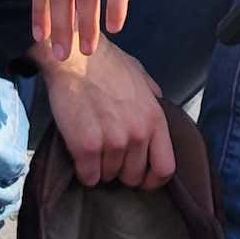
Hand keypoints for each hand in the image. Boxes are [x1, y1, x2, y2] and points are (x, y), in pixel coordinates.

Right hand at [45, 39, 181, 190]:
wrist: (74, 58)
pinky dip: (83, 172)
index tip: (142, 179)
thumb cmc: (105, 64)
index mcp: (155, 120)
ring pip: (108, 176)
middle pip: (134, 176)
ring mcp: (113, 141)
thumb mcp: (141, 77)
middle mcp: (138, 134)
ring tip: (92, 150)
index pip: (165, 168)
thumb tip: (158, 110)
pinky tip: (80, 157)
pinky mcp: (86, 146)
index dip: (153, 180)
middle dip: (122, 172)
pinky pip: (88, 176)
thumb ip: (153, 98)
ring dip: (100, 169)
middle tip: (109, 158)